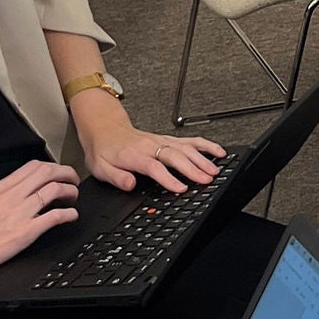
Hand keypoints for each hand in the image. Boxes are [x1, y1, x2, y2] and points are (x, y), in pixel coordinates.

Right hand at [0, 161, 80, 286]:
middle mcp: (10, 196)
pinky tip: (72, 216)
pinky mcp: (25, 232)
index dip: (52, 167)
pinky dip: (69, 214)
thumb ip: (3, 195)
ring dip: (70, 191)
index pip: (32, 166)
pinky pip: (54, 217)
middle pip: (47, 172)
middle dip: (66, 173)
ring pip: (54, 189)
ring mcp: (18, 213)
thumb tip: (23, 191)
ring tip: (73, 198)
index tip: (59, 173)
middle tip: (73, 181)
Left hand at [75, 95, 224, 194]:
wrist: (105, 129)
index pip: (154, 167)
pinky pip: (190, 140)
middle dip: (192, 168)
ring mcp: (162, 141)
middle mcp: (151, 146)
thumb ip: (116, 177)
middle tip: (206, 180)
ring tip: (214, 171)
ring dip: (202, 159)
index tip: (181, 189)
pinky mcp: (168, 139)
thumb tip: (130, 184)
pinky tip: (218, 152)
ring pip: (186, 148)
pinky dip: (206, 145)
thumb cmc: (104, 150)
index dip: (168, 178)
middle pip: (175, 156)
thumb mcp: (100, 168)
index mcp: (134, 155)